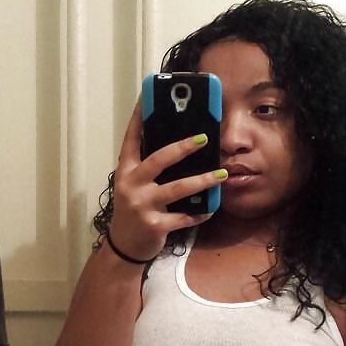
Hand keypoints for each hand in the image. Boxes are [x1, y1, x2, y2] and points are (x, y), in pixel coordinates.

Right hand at [109, 98, 225, 259]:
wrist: (124, 247)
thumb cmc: (133, 211)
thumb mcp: (133, 186)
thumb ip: (147, 168)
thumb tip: (176, 147)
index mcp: (126, 172)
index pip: (131, 140)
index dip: (138, 118)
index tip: (147, 98)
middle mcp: (131, 185)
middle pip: (158, 160)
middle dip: (182, 147)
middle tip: (203, 137)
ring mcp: (142, 206)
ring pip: (177, 188)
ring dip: (202, 180)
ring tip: (221, 174)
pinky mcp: (154, 225)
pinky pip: (183, 217)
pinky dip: (200, 213)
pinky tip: (211, 208)